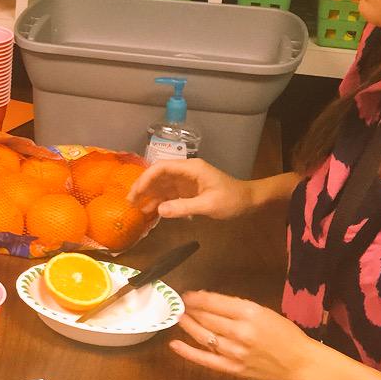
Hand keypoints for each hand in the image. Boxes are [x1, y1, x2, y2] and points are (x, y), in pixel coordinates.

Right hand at [128, 158, 251, 220]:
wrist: (250, 201)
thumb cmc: (232, 200)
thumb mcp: (209, 205)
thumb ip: (184, 207)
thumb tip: (159, 210)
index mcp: (190, 168)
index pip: (161, 168)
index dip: (145, 178)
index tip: (135, 192)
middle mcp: (185, 172)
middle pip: (158, 175)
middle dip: (143, 186)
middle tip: (130, 201)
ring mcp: (186, 181)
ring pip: (161, 185)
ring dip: (149, 195)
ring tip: (136, 208)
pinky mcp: (188, 191)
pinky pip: (169, 194)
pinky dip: (159, 201)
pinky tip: (150, 211)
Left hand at [171, 290, 315, 379]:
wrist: (302, 364)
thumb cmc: (285, 334)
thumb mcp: (264, 311)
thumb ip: (237, 307)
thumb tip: (209, 302)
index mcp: (250, 313)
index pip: (213, 302)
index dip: (196, 297)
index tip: (187, 295)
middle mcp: (240, 331)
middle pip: (206, 317)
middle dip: (190, 309)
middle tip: (180, 304)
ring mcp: (235, 352)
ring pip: (202, 335)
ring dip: (187, 325)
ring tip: (178, 317)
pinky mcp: (233, 369)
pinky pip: (205, 360)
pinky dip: (188, 352)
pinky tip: (174, 344)